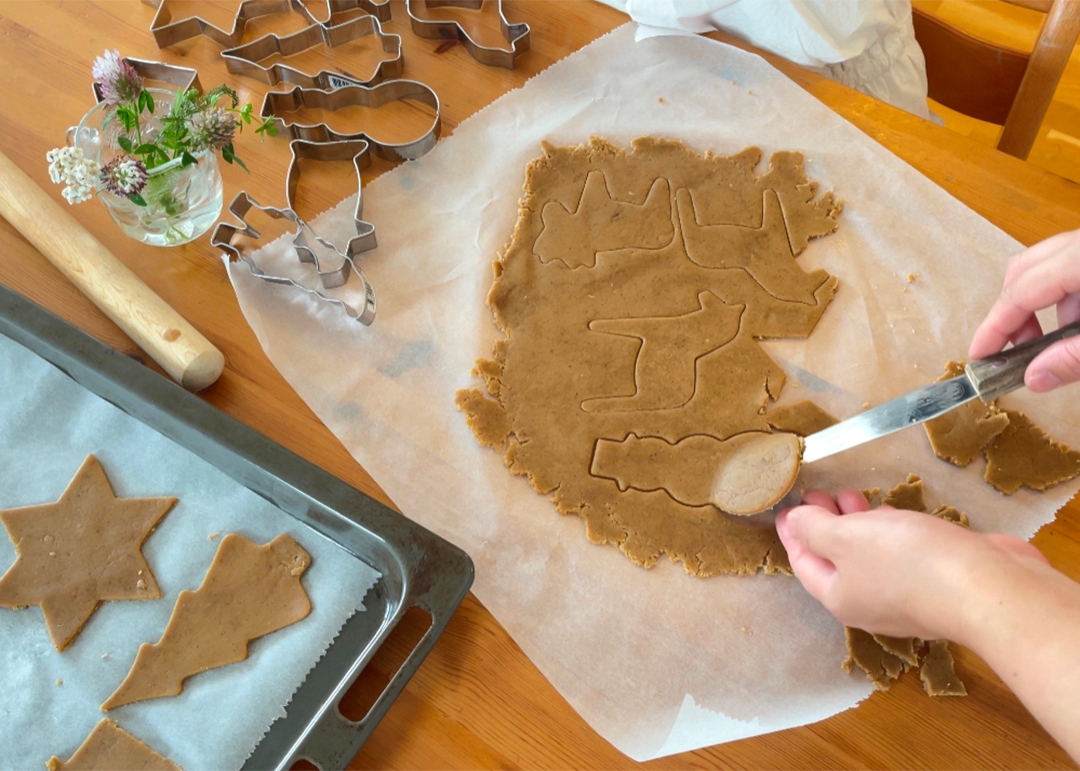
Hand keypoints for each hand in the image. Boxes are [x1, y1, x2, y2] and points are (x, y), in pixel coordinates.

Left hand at [775, 489, 1046, 640]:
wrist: (989, 589)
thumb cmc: (908, 562)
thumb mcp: (847, 536)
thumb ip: (815, 528)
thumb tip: (793, 523)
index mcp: (840, 596)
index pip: (803, 563)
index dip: (791, 533)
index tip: (784, 509)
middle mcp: (870, 603)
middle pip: (836, 560)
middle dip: (824, 525)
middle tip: (818, 492)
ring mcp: (906, 596)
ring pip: (869, 556)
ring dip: (857, 526)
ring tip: (850, 496)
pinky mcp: (938, 582)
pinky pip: (901, 554)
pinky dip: (888, 532)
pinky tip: (893, 513)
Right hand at [969, 229, 1079, 391]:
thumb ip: (1074, 358)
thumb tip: (1034, 378)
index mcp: (1079, 259)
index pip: (1021, 292)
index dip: (995, 327)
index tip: (979, 356)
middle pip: (1024, 269)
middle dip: (1013, 311)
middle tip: (1018, 349)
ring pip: (1049, 268)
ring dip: (1042, 307)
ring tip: (1058, 343)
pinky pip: (1072, 269)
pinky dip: (1067, 298)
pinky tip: (1078, 327)